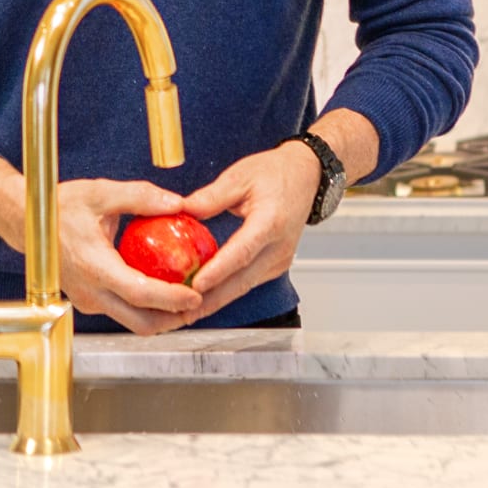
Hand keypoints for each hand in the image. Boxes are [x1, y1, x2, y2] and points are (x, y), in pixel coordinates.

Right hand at [53, 179, 205, 334]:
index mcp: (95, 267)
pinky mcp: (89, 302)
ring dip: (162, 317)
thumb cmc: (59, 206)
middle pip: (141, 322)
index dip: (171, 299)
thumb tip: (178, 203)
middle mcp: (91, 292)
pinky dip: (146, 309)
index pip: (139, 294)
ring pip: (133, 323)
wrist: (25, 222)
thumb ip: (140, 197)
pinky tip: (164, 290)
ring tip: (188, 300)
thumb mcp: (101, 192)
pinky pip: (123, 313)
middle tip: (200, 305)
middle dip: (174, 319)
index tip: (197, 296)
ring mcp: (88, 301)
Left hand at [179, 142, 319, 319]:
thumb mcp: (240, 175)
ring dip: (214, 302)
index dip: (219, 271)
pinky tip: (202, 300)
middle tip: (181, 313)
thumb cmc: (275, 174)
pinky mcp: (274, 266)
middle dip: (210, 301)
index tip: (196, 285)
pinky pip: (246, 283)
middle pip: (242, 280)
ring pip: (243, 287)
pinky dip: (224, 293)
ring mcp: (278, 260)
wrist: (306, 177)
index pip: (243, 252)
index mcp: (271, 222)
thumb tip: (182, 209)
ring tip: (184, 314)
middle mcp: (278, 247)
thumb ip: (211, 196)